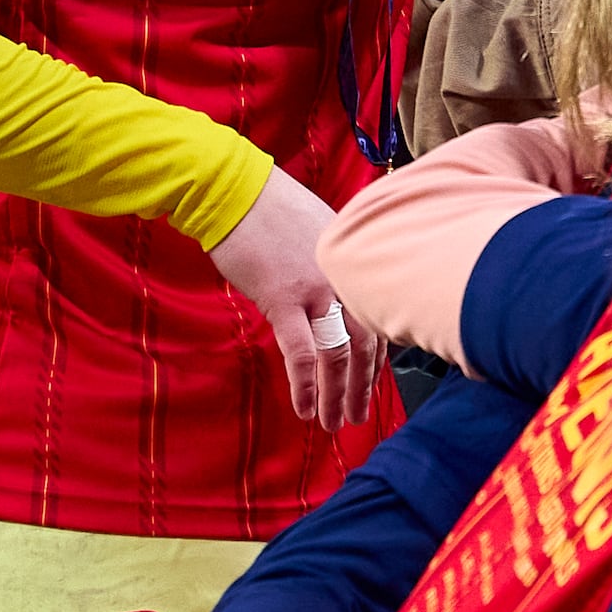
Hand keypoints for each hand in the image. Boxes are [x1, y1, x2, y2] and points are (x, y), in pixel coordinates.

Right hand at [207, 170, 378, 428]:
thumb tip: (339, 294)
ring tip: (334, 423)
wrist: (232, 189)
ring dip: (338, 395)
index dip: (377, 358)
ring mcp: (316, 290)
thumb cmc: (271, 207)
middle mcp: (345, 277)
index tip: (373, 382)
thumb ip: (336, 264)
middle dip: (364, 386)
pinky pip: (302, 352)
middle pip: (367, 343)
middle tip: (359, 415)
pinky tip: (306, 408)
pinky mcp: (282, 299)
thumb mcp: (322, 228)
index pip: (378, 317)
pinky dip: (306, 385)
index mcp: (357, 261)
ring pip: (339, 354)